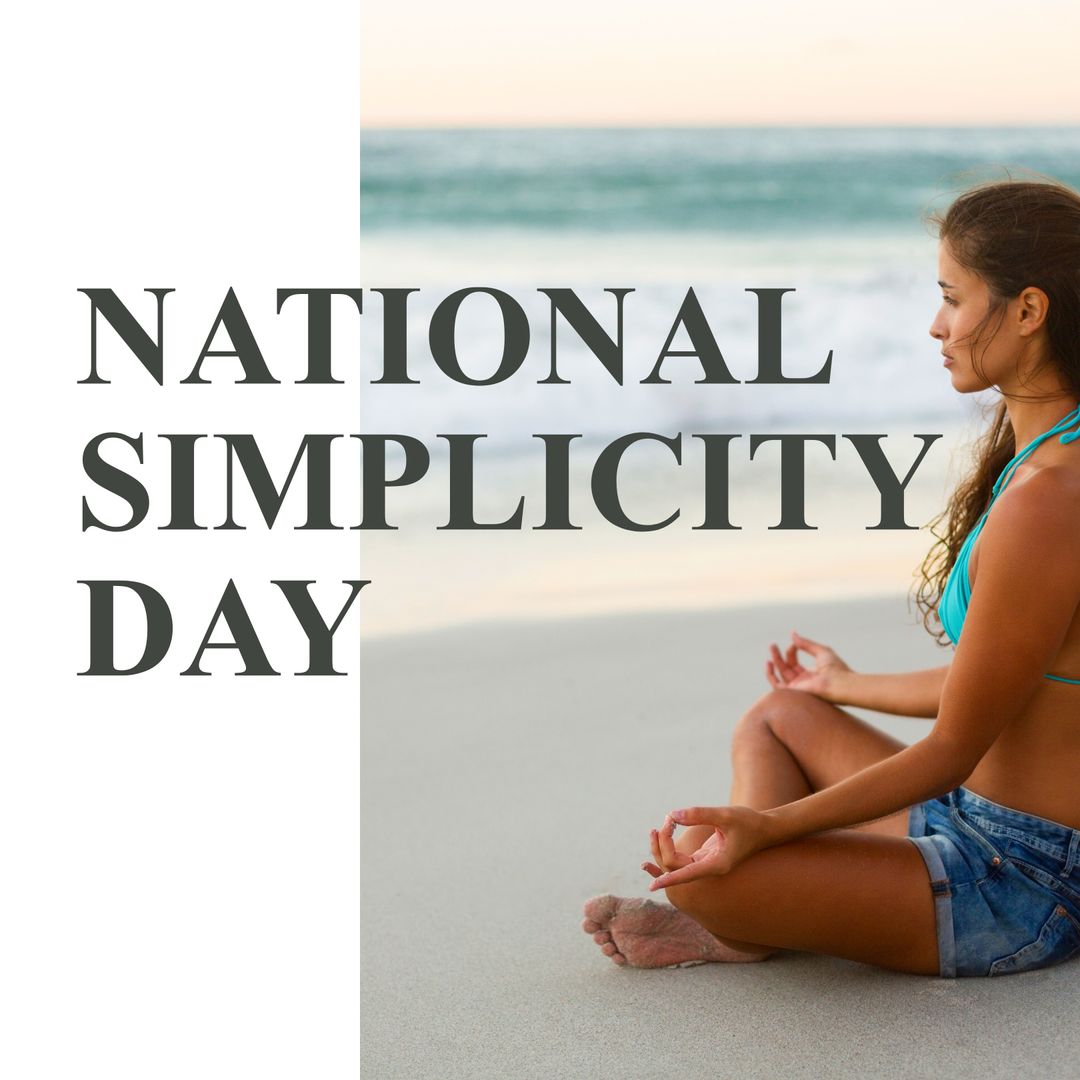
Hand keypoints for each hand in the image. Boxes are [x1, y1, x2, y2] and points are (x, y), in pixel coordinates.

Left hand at [641, 805, 773, 890]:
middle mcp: (709, 867)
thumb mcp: (725, 815)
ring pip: (675, 862)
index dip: (668, 879)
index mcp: (716, 864)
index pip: (686, 874)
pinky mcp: (704, 856)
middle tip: (667, 820)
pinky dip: (669, 845)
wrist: (765, 829)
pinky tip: (663, 832)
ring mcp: (705, 863)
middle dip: (663, 844)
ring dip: (663, 846)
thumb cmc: (749, 823)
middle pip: (675, 864)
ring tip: (662, 824)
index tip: (651, 886)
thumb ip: (699, 815)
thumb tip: (672, 815)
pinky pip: (680, 857)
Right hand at [765, 630, 850, 699]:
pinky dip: (770, 675)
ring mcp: (798, 687)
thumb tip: (793, 634)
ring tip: (771, 648)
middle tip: (772, 644)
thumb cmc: (836, 668)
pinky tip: (769, 663)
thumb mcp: (821, 651)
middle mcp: (802, 681)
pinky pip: (777, 685)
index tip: (794, 642)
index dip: (792, 650)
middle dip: (778, 655)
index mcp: (810, 673)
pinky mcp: (794, 691)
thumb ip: (806, 644)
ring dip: (774, 661)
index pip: (794, 661)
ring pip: (780, 674)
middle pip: (785, 667)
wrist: (841, 683)